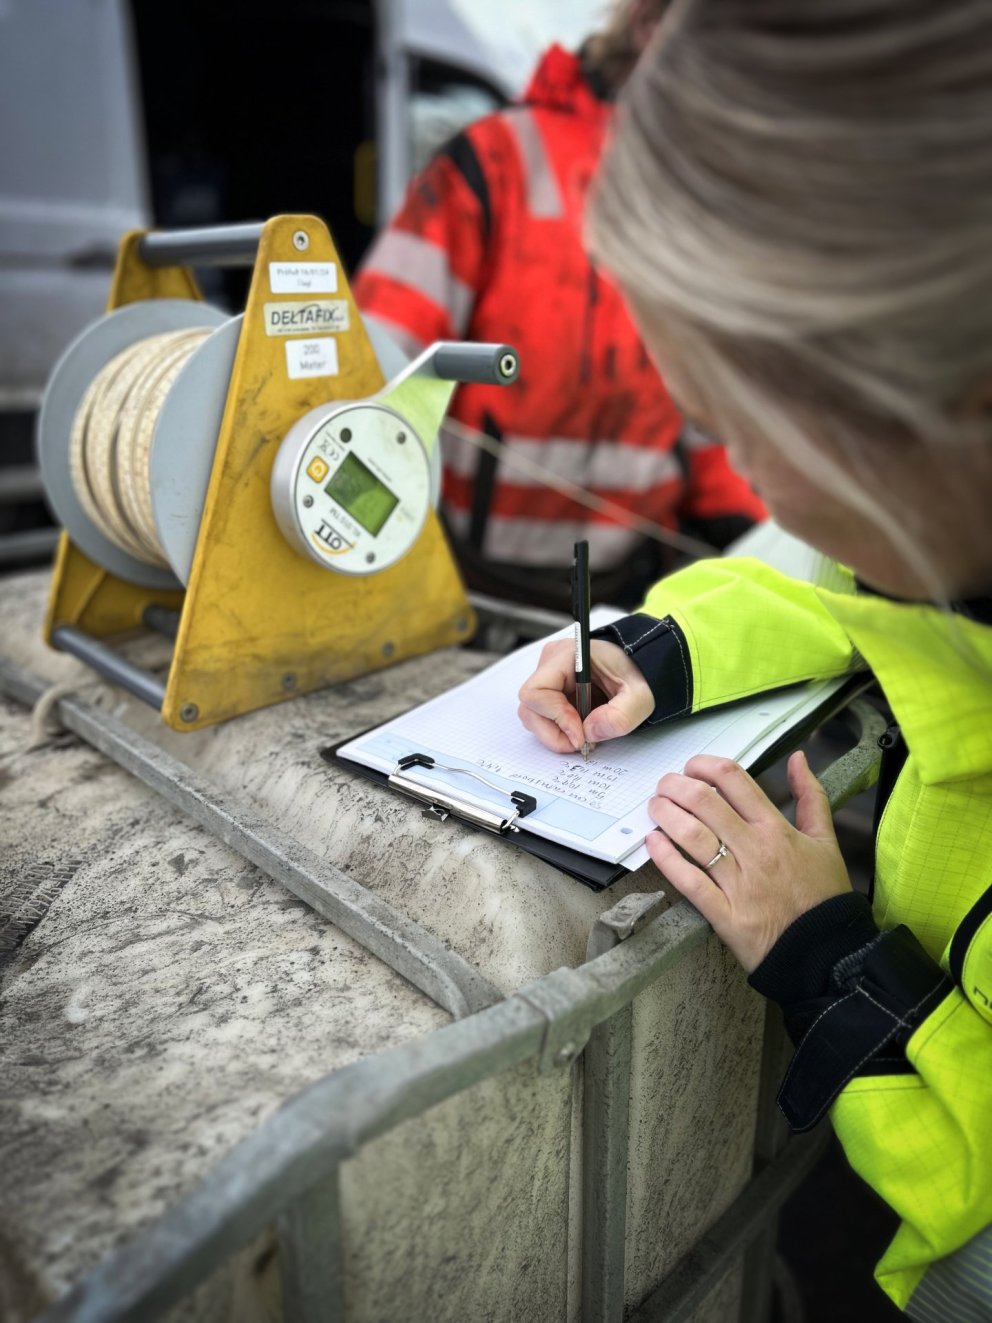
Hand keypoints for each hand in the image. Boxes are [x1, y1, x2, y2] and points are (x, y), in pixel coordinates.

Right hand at [517, 638, 653, 753]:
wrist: (639, 668)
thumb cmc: (638, 673)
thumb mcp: (640, 696)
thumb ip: (620, 716)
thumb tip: (589, 733)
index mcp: (567, 656)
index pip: (536, 692)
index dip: (555, 718)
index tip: (580, 734)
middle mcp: (550, 664)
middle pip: (530, 708)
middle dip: (553, 732)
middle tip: (582, 743)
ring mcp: (548, 677)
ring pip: (533, 716)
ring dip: (556, 733)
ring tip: (584, 736)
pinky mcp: (552, 690)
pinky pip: (543, 717)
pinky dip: (559, 730)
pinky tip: (581, 728)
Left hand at [646, 751, 851, 971]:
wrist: (827, 953)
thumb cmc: (824, 896)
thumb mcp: (826, 842)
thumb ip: (812, 797)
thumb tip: (798, 759)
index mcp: (776, 829)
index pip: (734, 781)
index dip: (704, 766)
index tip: (691, 766)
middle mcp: (754, 850)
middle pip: (705, 803)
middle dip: (676, 786)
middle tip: (664, 785)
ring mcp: (737, 883)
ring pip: (693, 837)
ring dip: (666, 815)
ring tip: (654, 806)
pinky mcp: (724, 914)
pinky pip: (689, 881)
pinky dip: (666, 859)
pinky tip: (653, 842)